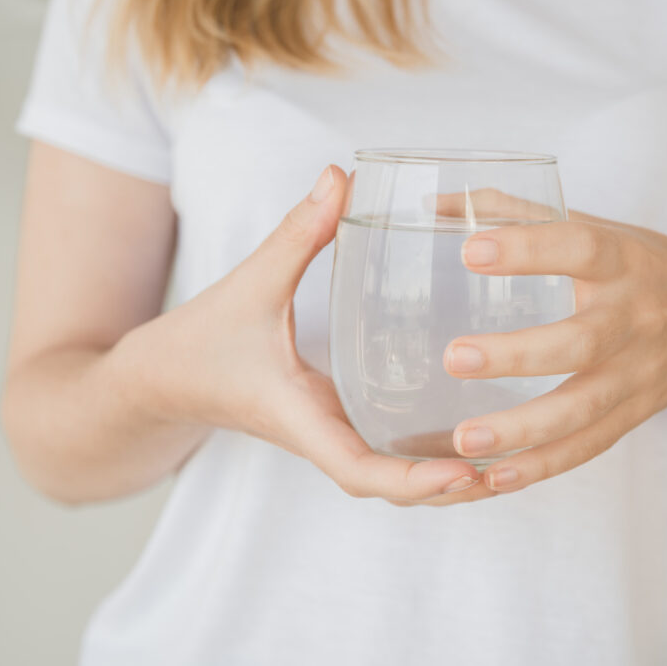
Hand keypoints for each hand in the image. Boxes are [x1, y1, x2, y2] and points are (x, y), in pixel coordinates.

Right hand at [115, 167, 482, 503]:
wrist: (158, 382)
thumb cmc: (199, 341)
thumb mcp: (250, 283)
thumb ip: (297, 232)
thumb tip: (340, 175)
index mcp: (297, 416)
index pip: (357, 469)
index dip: (412, 480)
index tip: (464, 474)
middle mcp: (318, 436)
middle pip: (388, 488)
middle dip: (444, 490)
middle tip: (508, 471)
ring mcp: (326, 436)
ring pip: (389, 480)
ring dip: (441, 483)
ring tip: (505, 466)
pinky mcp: (330, 426)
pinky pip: (381, 457)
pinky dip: (422, 463)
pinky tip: (465, 441)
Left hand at [442, 201, 666, 492]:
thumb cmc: (638, 264)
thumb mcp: (596, 226)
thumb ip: (516, 211)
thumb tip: (435, 203)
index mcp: (623, 261)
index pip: (580, 249)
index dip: (528, 249)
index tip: (470, 251)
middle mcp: (634, 319)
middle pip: (581, 341)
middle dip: (518, 354)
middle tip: (454, 357)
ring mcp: (637, 374)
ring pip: (583, 408)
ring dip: (523, 428)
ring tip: (464, 439)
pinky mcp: (632, 414)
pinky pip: (588, 446)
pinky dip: (543, 466)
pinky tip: (496, 476)